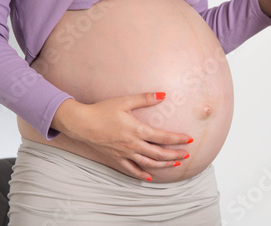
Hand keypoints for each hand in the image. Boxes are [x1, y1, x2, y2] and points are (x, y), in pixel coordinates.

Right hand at [52, 92, 192, 180]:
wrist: (82, 123)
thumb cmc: (103, 110)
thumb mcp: (125, 101)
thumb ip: (145, 98)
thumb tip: (163, 94)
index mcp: (137, 130)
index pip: (163, 137)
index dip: (178, 139)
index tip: (189, 140)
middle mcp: (133, 144)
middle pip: (159, 153)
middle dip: (175, 155)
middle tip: (187, 155)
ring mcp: (124, 153)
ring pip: (148, 163)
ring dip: (163, 165)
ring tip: (175, 164)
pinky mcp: (116, 158)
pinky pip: (131, 169)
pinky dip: (142, 174)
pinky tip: (150, 176)